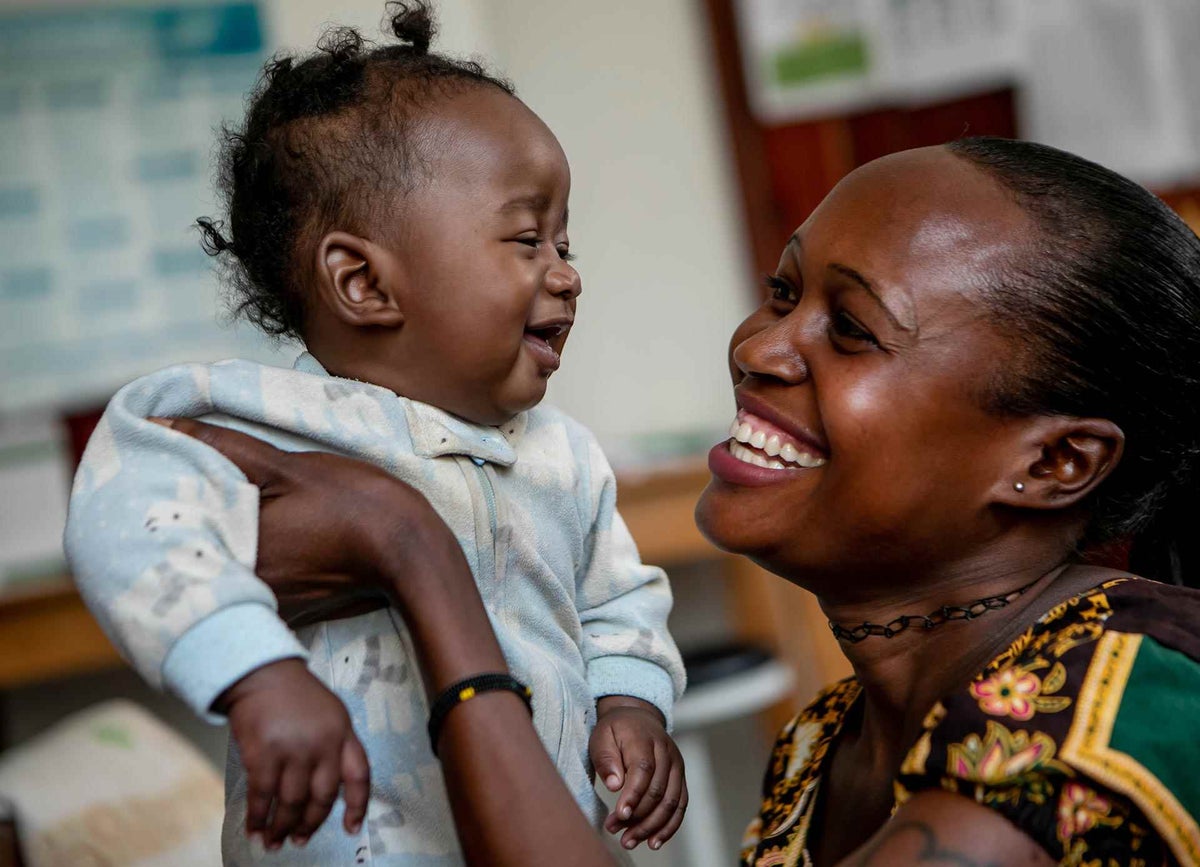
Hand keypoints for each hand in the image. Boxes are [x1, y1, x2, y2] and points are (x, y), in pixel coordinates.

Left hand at [150, 417, 453, 625]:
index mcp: (233, 551)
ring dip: (216, 533)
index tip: (158, 468)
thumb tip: (159, 427)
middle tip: (183, 479)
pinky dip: (245, 552)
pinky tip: (260, 527)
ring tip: (219, 497)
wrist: (412, 549)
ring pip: (221, 561)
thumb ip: (221, 447)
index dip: (162, 492)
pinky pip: (249, 576)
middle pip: (194, 545)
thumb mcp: (288, 465)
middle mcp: (241, 587)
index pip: (174, 522)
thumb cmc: (353, 503)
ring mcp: (265, 601)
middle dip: (186, 515)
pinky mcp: (287, 605)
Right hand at [218, 658, 369, 848]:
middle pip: (323, 796)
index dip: (357, 806)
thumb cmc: (295, 695)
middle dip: (310, 824)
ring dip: (281, 827)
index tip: (350, 828)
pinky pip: (263, 796)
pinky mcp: (264, 754)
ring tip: (273, 842)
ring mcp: (294, 750)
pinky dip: (258, 817)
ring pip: (292, 802)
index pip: (359, 775)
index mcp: (344, 733)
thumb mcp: (329, 714)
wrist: (261, 673)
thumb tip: (324, 792)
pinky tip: (254, 829)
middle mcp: (323, 744)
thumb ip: (333, 746)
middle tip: (299, 840)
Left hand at [591, 696, 687, 850]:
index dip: (633, 795)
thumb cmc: (616, 730)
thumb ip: (606, 758)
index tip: (619, 815)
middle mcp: (666, 753)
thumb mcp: (602, 736)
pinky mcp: (680, 778)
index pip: (643, 770)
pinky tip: (654, 841)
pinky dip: (669, 827)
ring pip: (671, 802)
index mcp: (645, 739)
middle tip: (615, 830)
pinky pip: (680, 806)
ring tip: (630, 840)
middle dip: (637, 816)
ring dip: (651, 827)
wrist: (638, 718)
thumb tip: (615, 785)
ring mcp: (677, 766)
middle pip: (658, 790)